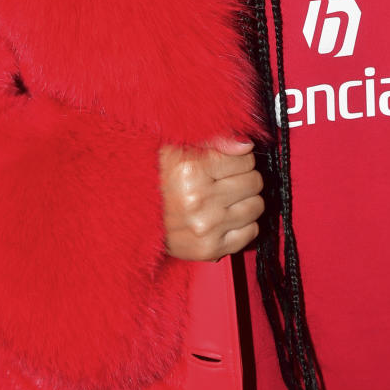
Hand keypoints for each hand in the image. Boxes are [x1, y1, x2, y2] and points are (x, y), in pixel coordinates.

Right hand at [159, 138, 263, 261]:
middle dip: (244, 178)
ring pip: (256, 206)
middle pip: (254, 182)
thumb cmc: (156, 180)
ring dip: (245, 201)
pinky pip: (250, 233)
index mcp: (191, 169)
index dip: (239, 159)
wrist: (133, 218)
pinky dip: (243, 224)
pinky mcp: (208, 249)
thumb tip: (246, 144)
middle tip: (225, 181)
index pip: (246, 159)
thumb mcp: (177, 149)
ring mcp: (205, 226)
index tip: (226, 164)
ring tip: (225, 199)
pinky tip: (226, 218)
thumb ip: (214, 140)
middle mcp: (198, 198)